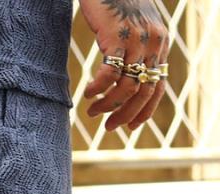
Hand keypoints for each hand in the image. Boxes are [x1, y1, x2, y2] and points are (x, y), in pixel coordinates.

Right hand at [79, 0, 168, 130]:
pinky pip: (109, 74)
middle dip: (125, 115)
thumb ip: (138, 51)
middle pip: (142, 92)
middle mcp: (154, 44)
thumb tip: (129, 79)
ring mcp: (137, 41)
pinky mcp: (118, 37)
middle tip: (108, 127)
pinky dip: (97, 89)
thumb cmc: (118, 3)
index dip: (144, 111)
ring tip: (92, 111)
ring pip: (126, 87)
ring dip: (108, 105)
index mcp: (160, 44)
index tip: (130, 127)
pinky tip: (87, 94)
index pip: (157, 88)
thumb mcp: (136, 28)